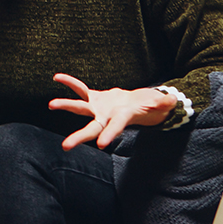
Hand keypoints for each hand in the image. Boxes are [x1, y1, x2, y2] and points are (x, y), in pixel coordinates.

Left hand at [48, 73, 176, 150]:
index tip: (101, 145)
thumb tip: (172, 100)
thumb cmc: (152, 106)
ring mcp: (98, 108)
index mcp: (122, 118)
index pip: (114, 128)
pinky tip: (57, 77)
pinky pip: (80, 89)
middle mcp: (106, 117)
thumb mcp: (161, 104)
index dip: (109, 135)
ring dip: (65, 105)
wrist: (138, 103)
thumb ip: (164, 102)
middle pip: (91, 128)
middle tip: (65, 146)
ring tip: (50, 105)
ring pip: (80, 107)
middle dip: (79, 137)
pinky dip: (70, 83)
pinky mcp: (95, 97)